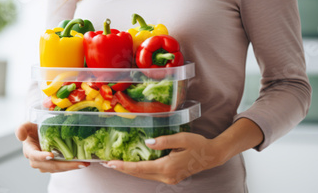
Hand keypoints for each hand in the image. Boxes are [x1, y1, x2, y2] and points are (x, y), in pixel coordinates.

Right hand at [16, 122, 89, 172]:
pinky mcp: (53, 165)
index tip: (51, 155)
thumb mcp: (27, 124)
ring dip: (70, 167)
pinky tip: (82, 163)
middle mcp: (36, 160)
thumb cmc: (33, 127)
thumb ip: (22, 128)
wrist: (40, 130)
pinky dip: (72, 166)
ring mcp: (45, 164)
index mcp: (29, 150)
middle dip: (64, 165)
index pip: (34, 156)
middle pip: (49, 166)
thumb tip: (20, 136)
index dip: (42, 157)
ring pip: (57, 168)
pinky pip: (62, 167)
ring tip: (84, 164)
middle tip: (78, 163)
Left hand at [101, 132, 228, 184]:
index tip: (110, 163)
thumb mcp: (182, 138)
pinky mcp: (171, 178)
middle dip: (122, 168)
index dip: (123, 166)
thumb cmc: (198, 144)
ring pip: (144, 175)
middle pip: (139, 174)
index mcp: (167, 167)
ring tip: (115, 163)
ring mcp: (169, 179)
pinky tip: (132, 165)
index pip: (140, 168)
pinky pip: (150, 175)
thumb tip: (147, 143)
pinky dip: (139, 170)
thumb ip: (164, 140)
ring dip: (129, 170)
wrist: (212, 155)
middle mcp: (166, 176)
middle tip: (106, 163)